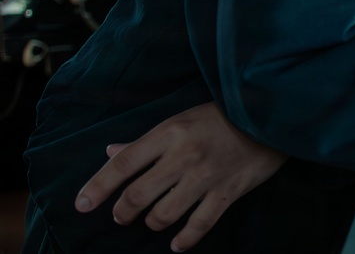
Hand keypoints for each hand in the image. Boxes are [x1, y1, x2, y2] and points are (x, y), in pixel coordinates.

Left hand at [75, 102, 287, 251]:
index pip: (123, 163)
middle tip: (121, 215)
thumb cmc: (222, 117)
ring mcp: (206, 176)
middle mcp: (184, 156)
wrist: (270, 116)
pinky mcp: (228, 192)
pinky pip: (200, 224)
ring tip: (151, 222)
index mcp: (170, 133)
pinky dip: (185, 239)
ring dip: (151, 223)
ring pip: (164, 213)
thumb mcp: (181, 120)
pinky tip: (176, 244)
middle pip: (138, 194)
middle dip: (123, 212)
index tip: (81, 204)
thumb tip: (110, 153)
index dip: (98, 186)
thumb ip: (146, 141)